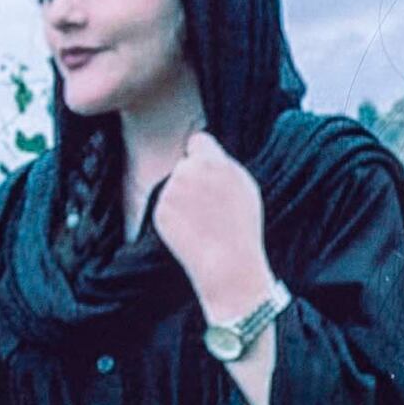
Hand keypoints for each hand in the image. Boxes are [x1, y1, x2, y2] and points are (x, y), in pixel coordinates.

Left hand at [142, 130, 277, 319]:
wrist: (227, 263)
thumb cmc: (242, 225)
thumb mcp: (244, 186)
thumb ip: (222, 164)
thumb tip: (202, 149)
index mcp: (212, 161)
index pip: (197, 140)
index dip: (202, 155)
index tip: (206, 168)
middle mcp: (187, 171)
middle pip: (184, 165)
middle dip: (192, 178)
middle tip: (207, 205)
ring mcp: (170, 191)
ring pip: (174, 187)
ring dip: (183, 198)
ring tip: (203, 221)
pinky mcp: (159, 211)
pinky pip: (166, 207)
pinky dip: (174, 217)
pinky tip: (191, 231)